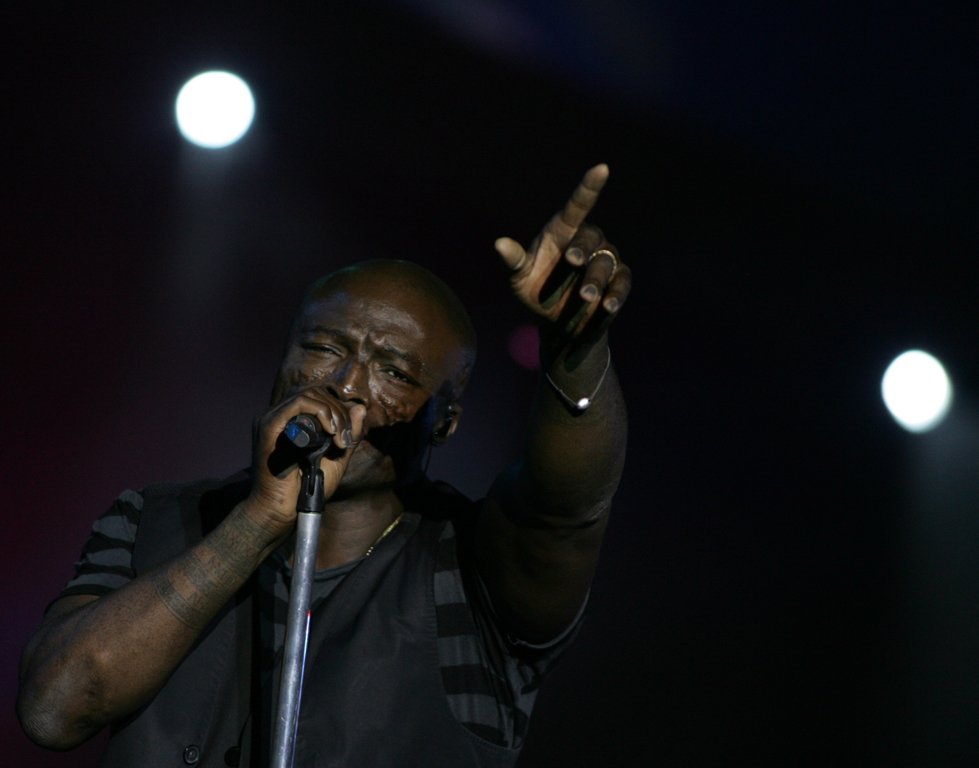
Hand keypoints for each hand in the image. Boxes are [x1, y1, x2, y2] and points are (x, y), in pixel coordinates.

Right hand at [244, 386, 366, 537]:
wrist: (280, 510)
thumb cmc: (304, 489)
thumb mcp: (336, 458)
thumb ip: (348, 435)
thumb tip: (360, 408)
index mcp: (292, 421)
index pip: (318, 397)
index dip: (339, 408)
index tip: (349, 434)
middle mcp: (280, 416)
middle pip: (315, 392)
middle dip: (339, 411)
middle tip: (346, 438)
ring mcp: (272, 419)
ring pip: (308, 394)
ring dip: (332, 412)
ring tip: (339, 437)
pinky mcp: (269, 427)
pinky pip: (297, 404)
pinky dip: (319, 412)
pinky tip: (330, 432)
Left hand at [495, 164, 630, 355]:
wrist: (557, 323)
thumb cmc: (536, 292)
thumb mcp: (520, 278)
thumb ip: (514, 260)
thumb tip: (499, 243)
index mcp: (563, 232)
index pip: (578, 206)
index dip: (589, 187)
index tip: (602, 168)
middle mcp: (587, 242)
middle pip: (592, 237)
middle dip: (583, 249)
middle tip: (572, 262)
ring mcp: (605, 261)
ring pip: (606, 262)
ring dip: (594, 279)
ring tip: (585, 297)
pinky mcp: (618, 282)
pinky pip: (622, 282)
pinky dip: (615, 294)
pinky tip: (607, 305)